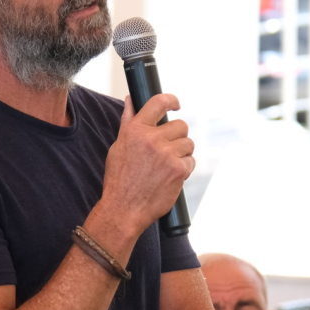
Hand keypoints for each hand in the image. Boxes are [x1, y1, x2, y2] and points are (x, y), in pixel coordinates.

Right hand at [100, 94, 194, 236]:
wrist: (123, 209)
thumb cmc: (119, 180)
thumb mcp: (118, 147)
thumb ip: (128, 122)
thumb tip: (131, 100)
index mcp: (135, 130)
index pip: (158, 103)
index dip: (171, 100)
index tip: (176, 104)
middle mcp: (152, 139)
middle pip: (181, 125)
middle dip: (178, 136)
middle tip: (169, 149)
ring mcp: (167, 154)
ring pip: (188, 143)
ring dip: (182, 153)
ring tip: (168, 165)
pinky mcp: (178, 169)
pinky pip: (191, 161)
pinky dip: (184, 169)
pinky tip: (170, 177)